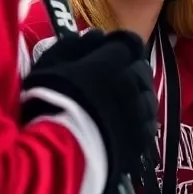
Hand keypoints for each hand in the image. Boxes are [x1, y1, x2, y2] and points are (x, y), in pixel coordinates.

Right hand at [23, 29, 157, 193]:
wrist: (52, 158)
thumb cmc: (43, 106)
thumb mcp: (48, 67)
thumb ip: (74, 47)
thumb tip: (96, 35)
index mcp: (110, 64)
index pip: (128, 43)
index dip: (120, 45)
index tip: (109, 50)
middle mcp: (131, 86)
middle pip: (142, 68)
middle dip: (130, 67)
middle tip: (113, 75)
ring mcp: (139, 115)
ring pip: (149, 96)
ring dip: (137, 94)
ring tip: (120, 101)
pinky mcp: (140, 141)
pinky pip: (149, 124)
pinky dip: (141, 119)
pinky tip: (127, 123)